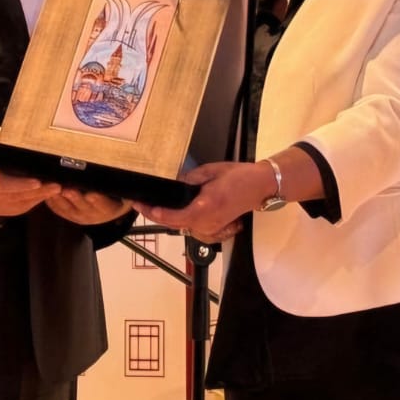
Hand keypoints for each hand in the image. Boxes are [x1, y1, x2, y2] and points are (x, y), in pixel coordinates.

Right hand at [0, 127, 60, 217]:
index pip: (0, 183)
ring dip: (37, 198)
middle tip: (57, 184)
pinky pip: (15, 209)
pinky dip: (30, 202)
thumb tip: (22, 134)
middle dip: (38, 191)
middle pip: (14, 196)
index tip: (37, 181)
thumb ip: (0, 137)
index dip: (20, 184)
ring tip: (54, 189)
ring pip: (17, 205)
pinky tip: (41, 194)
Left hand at [45, 187, 130, 226]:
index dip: (97, 200)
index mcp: (108, 208)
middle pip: (83, 207)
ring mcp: (78, 216)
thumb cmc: (115, 195)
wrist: (108, 210)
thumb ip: (121, 183)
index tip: (91, 194)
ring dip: (58, 198)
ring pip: (67, 208)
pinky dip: (50, 200)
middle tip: (68, 190)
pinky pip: (57, 208)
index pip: (104, 205)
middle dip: (75, 198)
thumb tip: (130, 168)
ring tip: (52, 188)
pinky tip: (45, 190)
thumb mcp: (122, 191)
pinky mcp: (67, 214)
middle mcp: (92, 214)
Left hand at [132, 160, 267, 240]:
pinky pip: (190, 225)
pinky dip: (177, 219)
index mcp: (204, 208)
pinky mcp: (213, 227)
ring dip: (164, 218)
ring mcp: (210, 228)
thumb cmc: (237, 177)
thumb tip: (174, 182)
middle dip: (154, 215)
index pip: (172, 217)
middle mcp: (206, 222)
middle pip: (173, 224)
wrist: (260, 188)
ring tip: (149, 205)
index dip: (153, 213)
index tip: (139, 204)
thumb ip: (189, 179)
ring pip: (181, 226)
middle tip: (139, 203)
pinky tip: (168, 209)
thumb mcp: (210, 172)